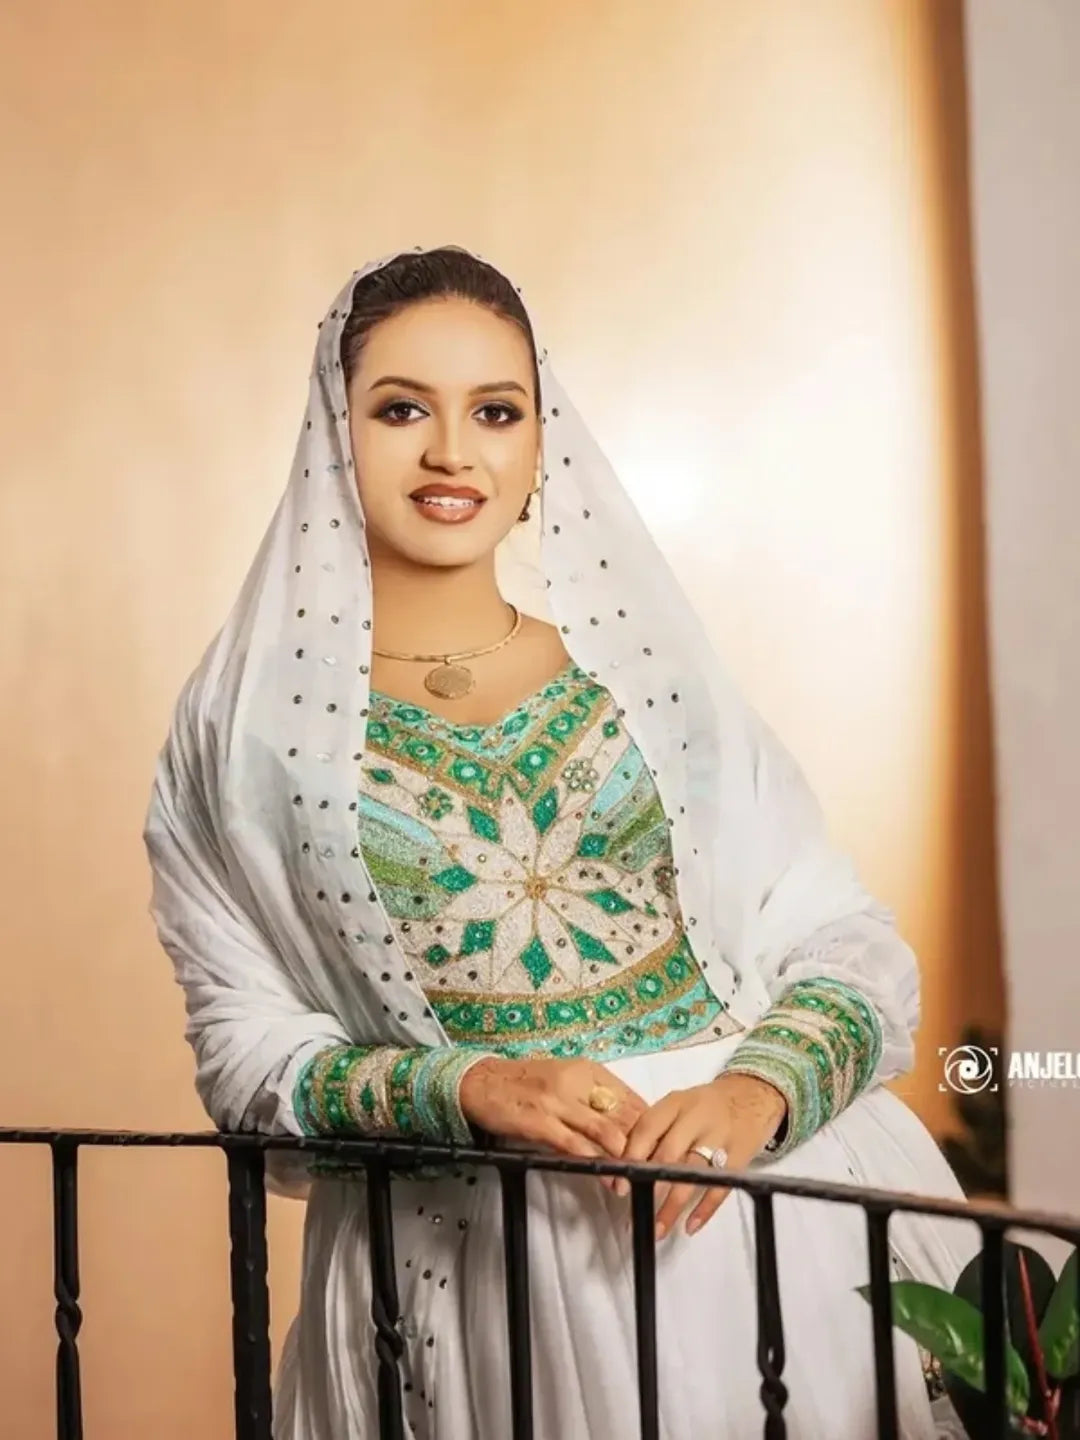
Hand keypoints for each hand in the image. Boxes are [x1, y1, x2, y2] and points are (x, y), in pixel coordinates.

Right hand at [459, 1056, 646, 1172]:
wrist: (481, 1082)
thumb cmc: (525, 1083)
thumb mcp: (565, 1080)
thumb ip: (594, 1098)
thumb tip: (628, 1123)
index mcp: (588, 1071)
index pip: (631, 1099)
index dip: (650, 1126)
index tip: (661, 1148)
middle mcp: (577, 1082)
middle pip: (622, 1117)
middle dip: (641, 1147)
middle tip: (654, 1171)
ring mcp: (558, 1101)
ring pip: (604, 1132)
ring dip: (621, 1160)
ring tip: (631, 1181)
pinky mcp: (539, 1121)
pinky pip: (573, 1143)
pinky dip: (591, 1161)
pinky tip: (603, 1175)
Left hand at [622, 1072, 786, 1238]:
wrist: (752, 1095)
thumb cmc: (706, 1106)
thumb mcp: (678, 1106)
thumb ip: (655, 1132)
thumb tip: (625, 1168)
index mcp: (675, 1103)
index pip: (647, 1129)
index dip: (631, 1158)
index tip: (620, 1186)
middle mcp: (697, 1118)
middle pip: (669, 1154)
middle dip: (649, 1186)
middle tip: (635, 1212)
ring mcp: (720, 1137)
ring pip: (692, 1174)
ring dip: (672, 1205)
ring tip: (658, 1229)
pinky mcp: (741, 1156)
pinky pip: (720, 1186)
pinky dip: (705, 1209)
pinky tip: (690, 1225)